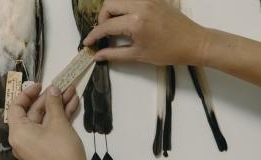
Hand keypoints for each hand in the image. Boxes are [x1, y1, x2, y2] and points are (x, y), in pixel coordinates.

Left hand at [8, 84, 85, 159]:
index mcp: (20, 132)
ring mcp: (39, 141)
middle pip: (35, 111)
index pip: (17, 107)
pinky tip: (73, 103)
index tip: (40, 85)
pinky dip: (63, 115)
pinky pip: (54, 125)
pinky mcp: (50, 144)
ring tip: (72, 91)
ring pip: (48, 117)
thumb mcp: (58, 124)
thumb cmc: (62, 153)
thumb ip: (54, 104)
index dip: (28, 94)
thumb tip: (53, 90)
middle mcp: (26, 136)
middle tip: (63, 86)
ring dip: (60, 104)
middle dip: (51, 98)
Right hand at [84, 0, 205, 64]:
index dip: (94, 35)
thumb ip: (115, 54)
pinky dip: (125, 7)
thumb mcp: (139, 55)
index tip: (87, 43)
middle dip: (102, 19)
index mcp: (135, 22)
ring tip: (115, 25)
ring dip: (112, 11)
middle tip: (104, 33)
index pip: (106, 26)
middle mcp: (139, 5)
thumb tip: (97, 56)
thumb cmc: (168, 52)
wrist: (194, 43)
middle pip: (109, 5)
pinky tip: (128, 18)